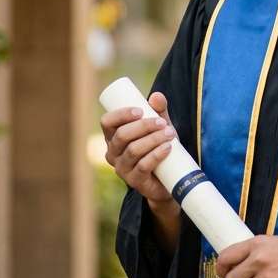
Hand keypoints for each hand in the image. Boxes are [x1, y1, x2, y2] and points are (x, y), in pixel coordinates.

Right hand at [100, 91, 177, 205]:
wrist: (170, 177)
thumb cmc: (159, 146)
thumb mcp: (159, 126)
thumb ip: (158, 110)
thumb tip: (156, 96)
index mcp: (113, 137)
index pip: (107, 122)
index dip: (121, 114)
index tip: (141, 110)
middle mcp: (113, 153)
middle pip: (122, 135)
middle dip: (143, 126)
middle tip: (162, 122)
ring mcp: (122, 169)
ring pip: (133, 150)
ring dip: (153, 139)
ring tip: (170, 133)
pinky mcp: (135, 181)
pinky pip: (143, 166)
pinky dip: (157, 155)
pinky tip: (168, 148)